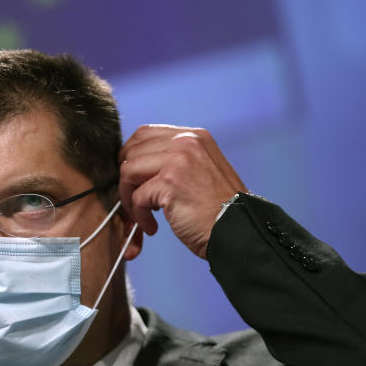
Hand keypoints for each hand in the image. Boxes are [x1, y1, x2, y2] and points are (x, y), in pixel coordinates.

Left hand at [118, 125, 245, 258]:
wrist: (239, 232)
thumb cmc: (218, 209)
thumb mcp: (201, 170)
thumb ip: (175, 159)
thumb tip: (135, 162)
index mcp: (194, 136)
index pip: (145, 133)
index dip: (131, 156)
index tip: (132, 178)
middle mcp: (186, 142)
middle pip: (132, 150)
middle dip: (126, 177)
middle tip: (133, 199)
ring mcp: (178, 160)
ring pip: (128, 171)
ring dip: (129, 197)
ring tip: (143, 216)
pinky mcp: (169, 183)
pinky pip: (136, 197)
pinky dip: (139, 216)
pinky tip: (152, 227)